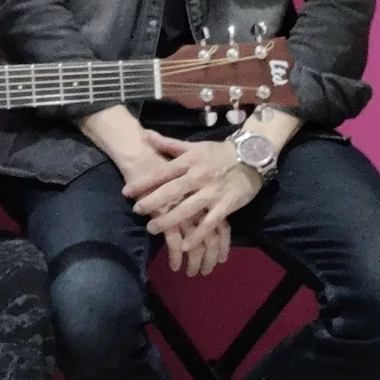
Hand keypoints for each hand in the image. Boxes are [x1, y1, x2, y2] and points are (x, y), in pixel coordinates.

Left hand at [125, 131, 262, 254]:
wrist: (252, 156)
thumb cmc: (218, 153)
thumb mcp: (194, 146)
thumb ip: (168, 143)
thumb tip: (144, 134)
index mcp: (189, 162)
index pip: (162, 173)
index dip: (144, 182)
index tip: (126, 191)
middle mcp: (198, 177)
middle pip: (172, 191)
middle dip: (153, 202)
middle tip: (136, 210)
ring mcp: (212, 192)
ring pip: (188, 208)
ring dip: (170, 219)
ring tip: (152, 229)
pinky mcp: (226, 205)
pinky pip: (210, 223)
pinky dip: (198, 234)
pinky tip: (185, 245)